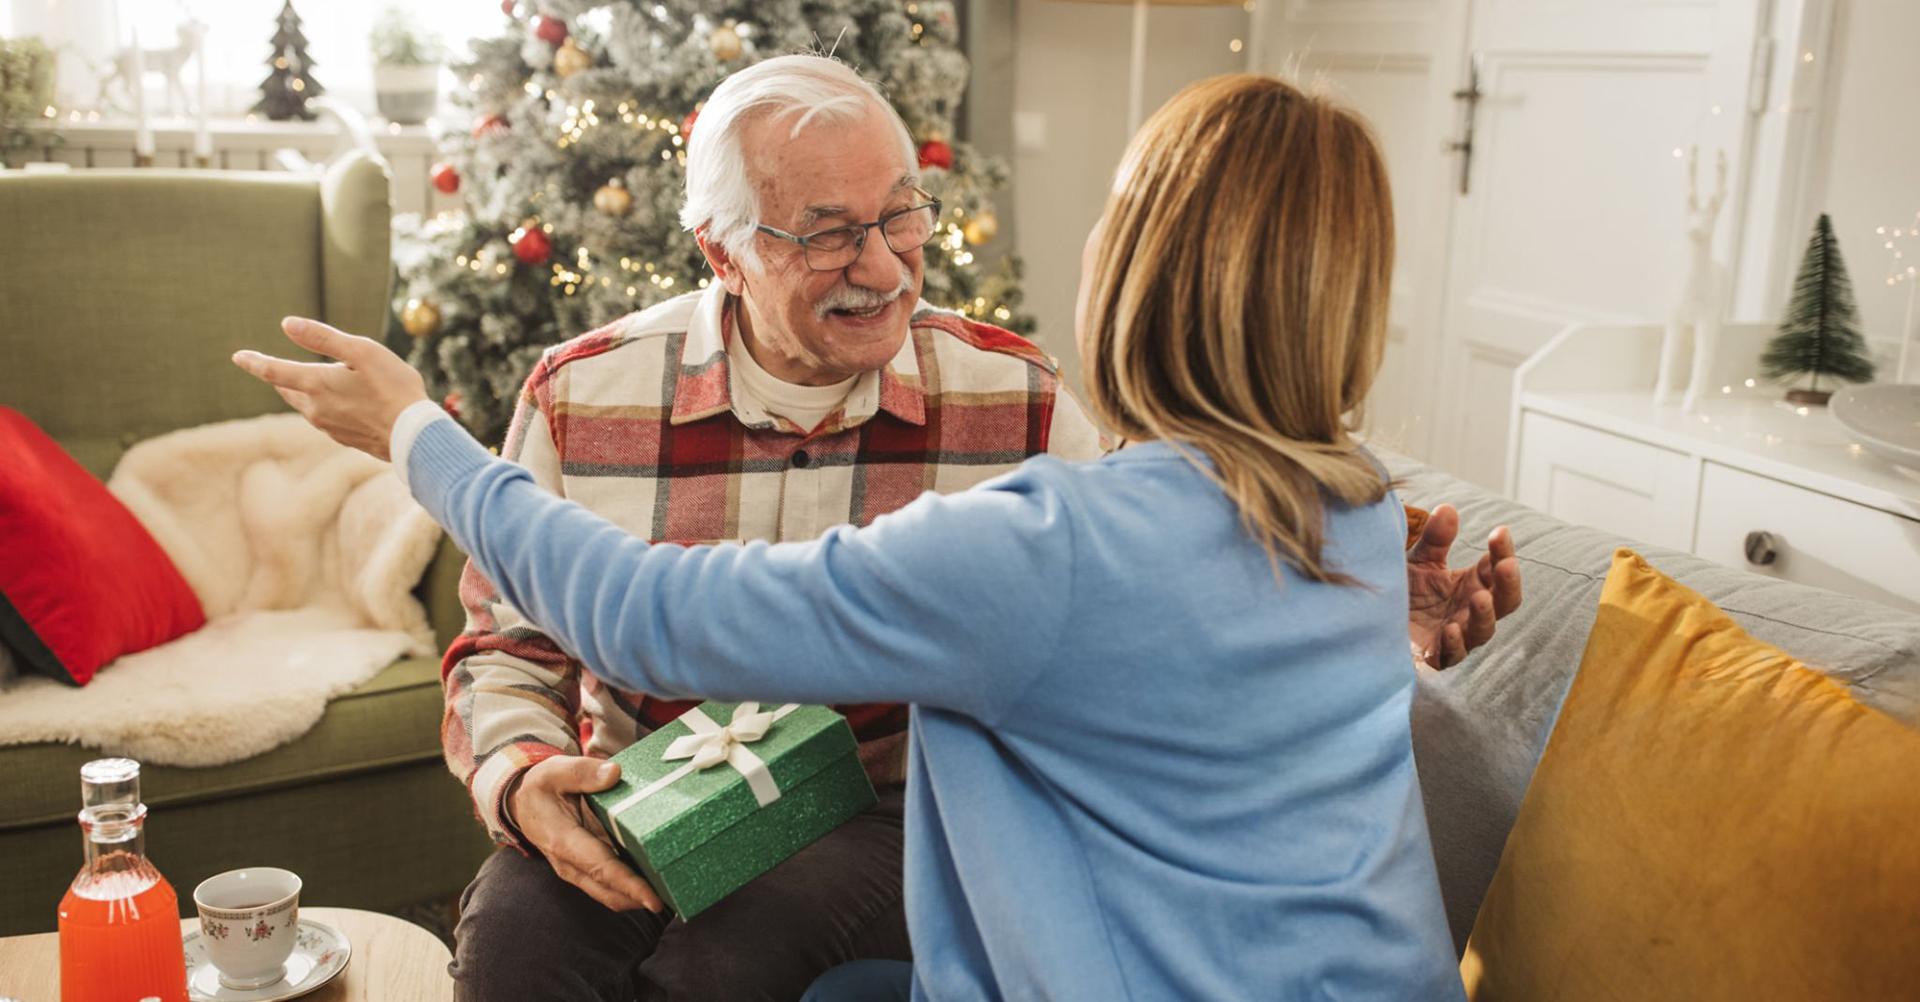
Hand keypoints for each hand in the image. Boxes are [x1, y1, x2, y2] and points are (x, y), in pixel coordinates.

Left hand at [231, 317, 427, 460]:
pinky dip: (327, 407)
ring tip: (312, 383)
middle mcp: (316, 409)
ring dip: (305, 393)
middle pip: (288, 391)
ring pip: (307, 406)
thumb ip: (323, 338)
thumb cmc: (393, 388)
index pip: (274, 371)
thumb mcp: (362, 352)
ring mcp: (330, 427)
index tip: (238, 357)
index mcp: (317, 385)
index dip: (254, 362)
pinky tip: (343, 405)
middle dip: (279, 378)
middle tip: (271, 369)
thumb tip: (287, 324)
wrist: (415, 436)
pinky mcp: (345, 439)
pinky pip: (327, 419)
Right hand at [509, 755, 663, 913]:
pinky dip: (632, 888)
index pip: (601, 869)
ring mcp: (578, 870)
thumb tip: (614, 774)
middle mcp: (570, 864)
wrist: (522, 804)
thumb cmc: (541, 787)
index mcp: (563, 841)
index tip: (653, 899)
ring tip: (673, 891)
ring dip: (639, 897)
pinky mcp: (587, 869)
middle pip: (610, 891)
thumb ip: (583, 772)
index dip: (628, 885)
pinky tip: (657, 878)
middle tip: (677, 897)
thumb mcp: (555, 771)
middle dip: (641, 899)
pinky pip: (611, 885)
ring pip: (611, 894)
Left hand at [1406, 504, 1521, 668]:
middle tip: (1506, 564)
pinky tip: (1450, 629)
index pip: (1498, 568)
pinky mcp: (1434, 656)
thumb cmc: (1404, 590)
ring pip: (1483, 630)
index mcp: (1472, 585)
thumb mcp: (1419, 560)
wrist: (1372, 620)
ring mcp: (1456, 635)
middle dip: (1508, 583)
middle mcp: (1470, 610)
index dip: (1502, 551)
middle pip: (1504, 601)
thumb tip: (1448, 508)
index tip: (1500, 532)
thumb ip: (1435, 539)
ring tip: (1480, 597)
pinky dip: (1454, 643)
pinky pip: (1451, 655)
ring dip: (1484, 614)